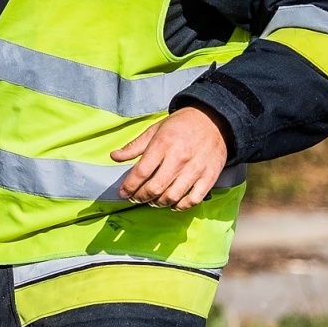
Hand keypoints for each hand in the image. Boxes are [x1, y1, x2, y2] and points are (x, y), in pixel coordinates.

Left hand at [111, 105, 230, 210]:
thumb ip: (134, 146)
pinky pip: (193, 200)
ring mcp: (195, 169)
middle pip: (155, 188)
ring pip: (172, 197)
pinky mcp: (209, 177)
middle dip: (141, 197)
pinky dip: (181, 206)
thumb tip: (114, 156)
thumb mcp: (155, 130)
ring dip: (158, 203)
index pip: (141, 172)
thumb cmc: (181, 126)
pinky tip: (173, 203)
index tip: (123, 193)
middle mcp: (179, 158)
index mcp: (163, 144)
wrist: (213, 120)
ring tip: (153, 201)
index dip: (129, 186)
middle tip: (136, 198)